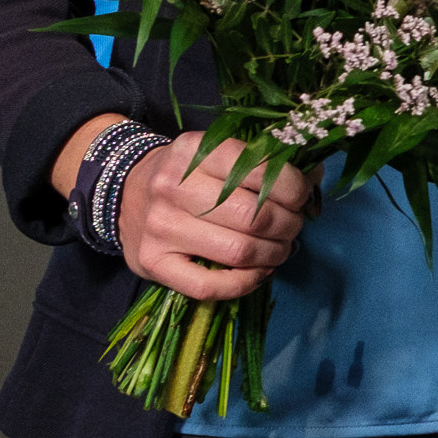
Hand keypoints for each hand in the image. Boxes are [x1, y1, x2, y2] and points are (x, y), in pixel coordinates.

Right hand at [118, 133, 312, 300]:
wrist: (122, 191)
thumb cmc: (185, 173)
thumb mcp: (217, 154)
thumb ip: (262, 163)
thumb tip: (314, 180)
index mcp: (194, 151)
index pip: (259, 171)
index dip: (294, 189)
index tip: (301, 198)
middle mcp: (173, 187)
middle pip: (254, 216)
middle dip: (289, 225)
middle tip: (294, 226)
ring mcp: (160, 228)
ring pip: (238, 251)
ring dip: (274, 255)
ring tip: (280, 249)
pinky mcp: (152, 263)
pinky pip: (210, 285)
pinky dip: (246, 283)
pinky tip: (259, 272)